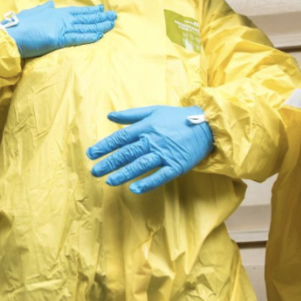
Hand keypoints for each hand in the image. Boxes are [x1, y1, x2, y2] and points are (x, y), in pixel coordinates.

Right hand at [1, 1, 116, 58]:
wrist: (11, 35)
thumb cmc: (19, 26)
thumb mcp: (32, 13)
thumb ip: (43, 9)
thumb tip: (50, 5)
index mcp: (55, 12)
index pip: (77, 12)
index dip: (90, 11)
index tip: (101, 9)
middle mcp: (60, 18)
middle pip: (84, 17)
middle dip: (99, 17)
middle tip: (113, 16)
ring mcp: (60, 28)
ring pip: (84, 26)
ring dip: (99, 25)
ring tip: (111, 24)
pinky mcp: (57, 39)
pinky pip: (77, 37)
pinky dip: (88, 36)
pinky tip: (99, 35)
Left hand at [86, 105, 213, 193]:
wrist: (208, 125)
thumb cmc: (178, 118)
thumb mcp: (154, 110)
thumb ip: (131, 115)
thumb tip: (109, 116)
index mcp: (147, 127)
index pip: (121, 138)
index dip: (105, 146)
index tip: (91, 154)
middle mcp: (153, 140)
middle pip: (127, 153)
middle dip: (110, 162)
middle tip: (95, 171)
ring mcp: (165, 154)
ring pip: (141, 165)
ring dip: (124, 174)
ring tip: (109, 181)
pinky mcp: (177, 165)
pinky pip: (160, 176)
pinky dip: (148, 183)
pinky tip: (135, 189)